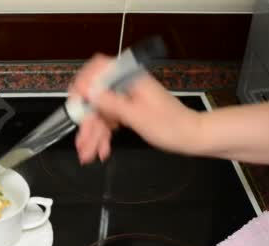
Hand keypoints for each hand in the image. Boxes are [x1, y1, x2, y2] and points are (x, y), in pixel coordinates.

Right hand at [69, 53, 200, 163]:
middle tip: (81, 141)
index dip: (83, 82)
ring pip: (99, 114)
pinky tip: (101, 150)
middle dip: (86, 122)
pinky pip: (108, 122)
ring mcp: (125, 99)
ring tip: (88, 154)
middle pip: (94, 98)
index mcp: (130, 79)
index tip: (77, 102)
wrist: (191, 137)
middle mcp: (125, 87)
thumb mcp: (138, 116)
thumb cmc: (173, 126)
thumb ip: (111, 102)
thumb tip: (89, 91)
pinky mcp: (127, 111)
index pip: (98, 68)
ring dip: (92, 134)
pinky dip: (103, 136)